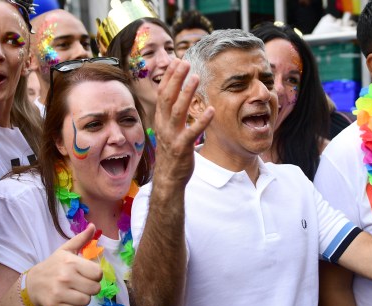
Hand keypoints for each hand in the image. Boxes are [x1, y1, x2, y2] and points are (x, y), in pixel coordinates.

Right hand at [27, 224, 102, 305]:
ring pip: (87, 301)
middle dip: (90, 287)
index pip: (98, 273)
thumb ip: (81, 239)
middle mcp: (65, 277)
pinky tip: (68, 299)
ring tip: (75, 291)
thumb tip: (93, 226)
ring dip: (83, 297)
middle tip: (81, 283)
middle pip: (95, 289)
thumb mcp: (65, 250)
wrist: (32, 284)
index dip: (95, 275)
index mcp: (70, 262)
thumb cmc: (53, 266)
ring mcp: (59, 293)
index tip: (87, 274)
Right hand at [153, 59, 213, 186]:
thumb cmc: (172, 152)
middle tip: (185, 63)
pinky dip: (201, 121)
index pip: (162, 93)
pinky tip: (211, 110)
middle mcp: (163, 125)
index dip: (169, 76)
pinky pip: (192, 132)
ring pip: (177, 111)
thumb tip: (178, 95)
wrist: (168, 178)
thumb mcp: (168, 130)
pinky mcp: (182, 148)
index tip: (176, 60)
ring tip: (196, 78)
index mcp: (160, 120)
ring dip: (186, 93)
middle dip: (175, 78)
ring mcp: (172, 136)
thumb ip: (172, 114)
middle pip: (167, 97)